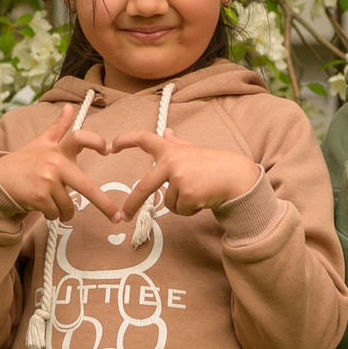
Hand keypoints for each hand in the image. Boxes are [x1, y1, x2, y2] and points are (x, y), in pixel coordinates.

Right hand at [0, 103, 113, 219]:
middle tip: (117, 218)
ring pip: (68, 206)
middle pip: (86, 187)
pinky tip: (42, 206)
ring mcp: (47, 181)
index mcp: (57, 149)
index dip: (95, 141)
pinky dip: (53, 215)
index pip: (79, 138)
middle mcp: (54, 163)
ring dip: (65, 212)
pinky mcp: (39, 197)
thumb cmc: (25, 161)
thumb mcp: (42, 142)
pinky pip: (56, 213)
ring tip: (53, 203)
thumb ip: (59, 127)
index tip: (107, 150)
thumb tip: (69, 107)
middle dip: (104, 204)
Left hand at [97, 129, 263, 222]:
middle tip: (124, 216)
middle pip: (144, 186)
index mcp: (171, 149)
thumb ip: (177, 143)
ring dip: (181, 204)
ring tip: (198, 193)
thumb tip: (166, 132)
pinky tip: (203, 199)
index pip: (144, 138)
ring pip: (167, 203)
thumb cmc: (216, 164)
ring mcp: (178, 178)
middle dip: (132, 204)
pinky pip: (180, 210)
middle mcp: (172, 161)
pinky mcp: (187, 194)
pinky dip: (190, 209)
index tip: (111, 146)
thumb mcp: (194, 150)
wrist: (237, 177)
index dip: (125, 140)